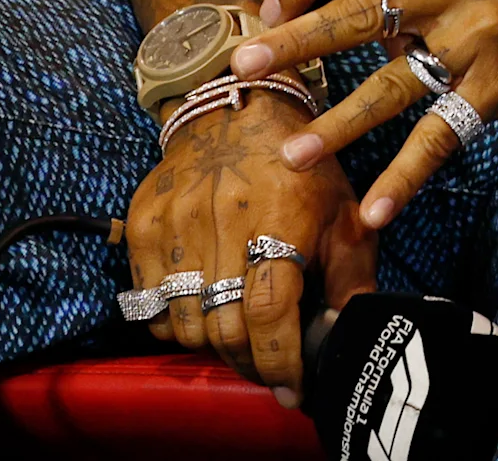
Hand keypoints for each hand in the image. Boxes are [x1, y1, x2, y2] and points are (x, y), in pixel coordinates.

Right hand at [123, 95, 370, 402]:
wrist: (237, 108)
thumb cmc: (303, 165)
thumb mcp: (343, 211)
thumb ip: (352, 276)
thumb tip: (355, 332)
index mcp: (281, 221)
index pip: (269, 315)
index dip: (280, 363)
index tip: (292, 389)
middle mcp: (224, 224)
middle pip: (224, 329)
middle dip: (249, 361)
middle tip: (267, 366)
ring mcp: (176, 226)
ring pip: (183, 324)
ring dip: (211, 344)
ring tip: (236, 338)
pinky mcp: (142, 226)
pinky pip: (148, 303)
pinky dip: (173, 321)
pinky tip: (201, 311)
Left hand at [234, 0, 497, 231]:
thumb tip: (327, 23)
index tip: (272, 6)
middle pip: (359, 11)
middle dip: (296, 42)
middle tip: (246, 65)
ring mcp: (480, 32)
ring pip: (391, 83)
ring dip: (336, 123)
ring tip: (291, 154)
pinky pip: (440, 135)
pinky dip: (404, 178)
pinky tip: (373, 210)